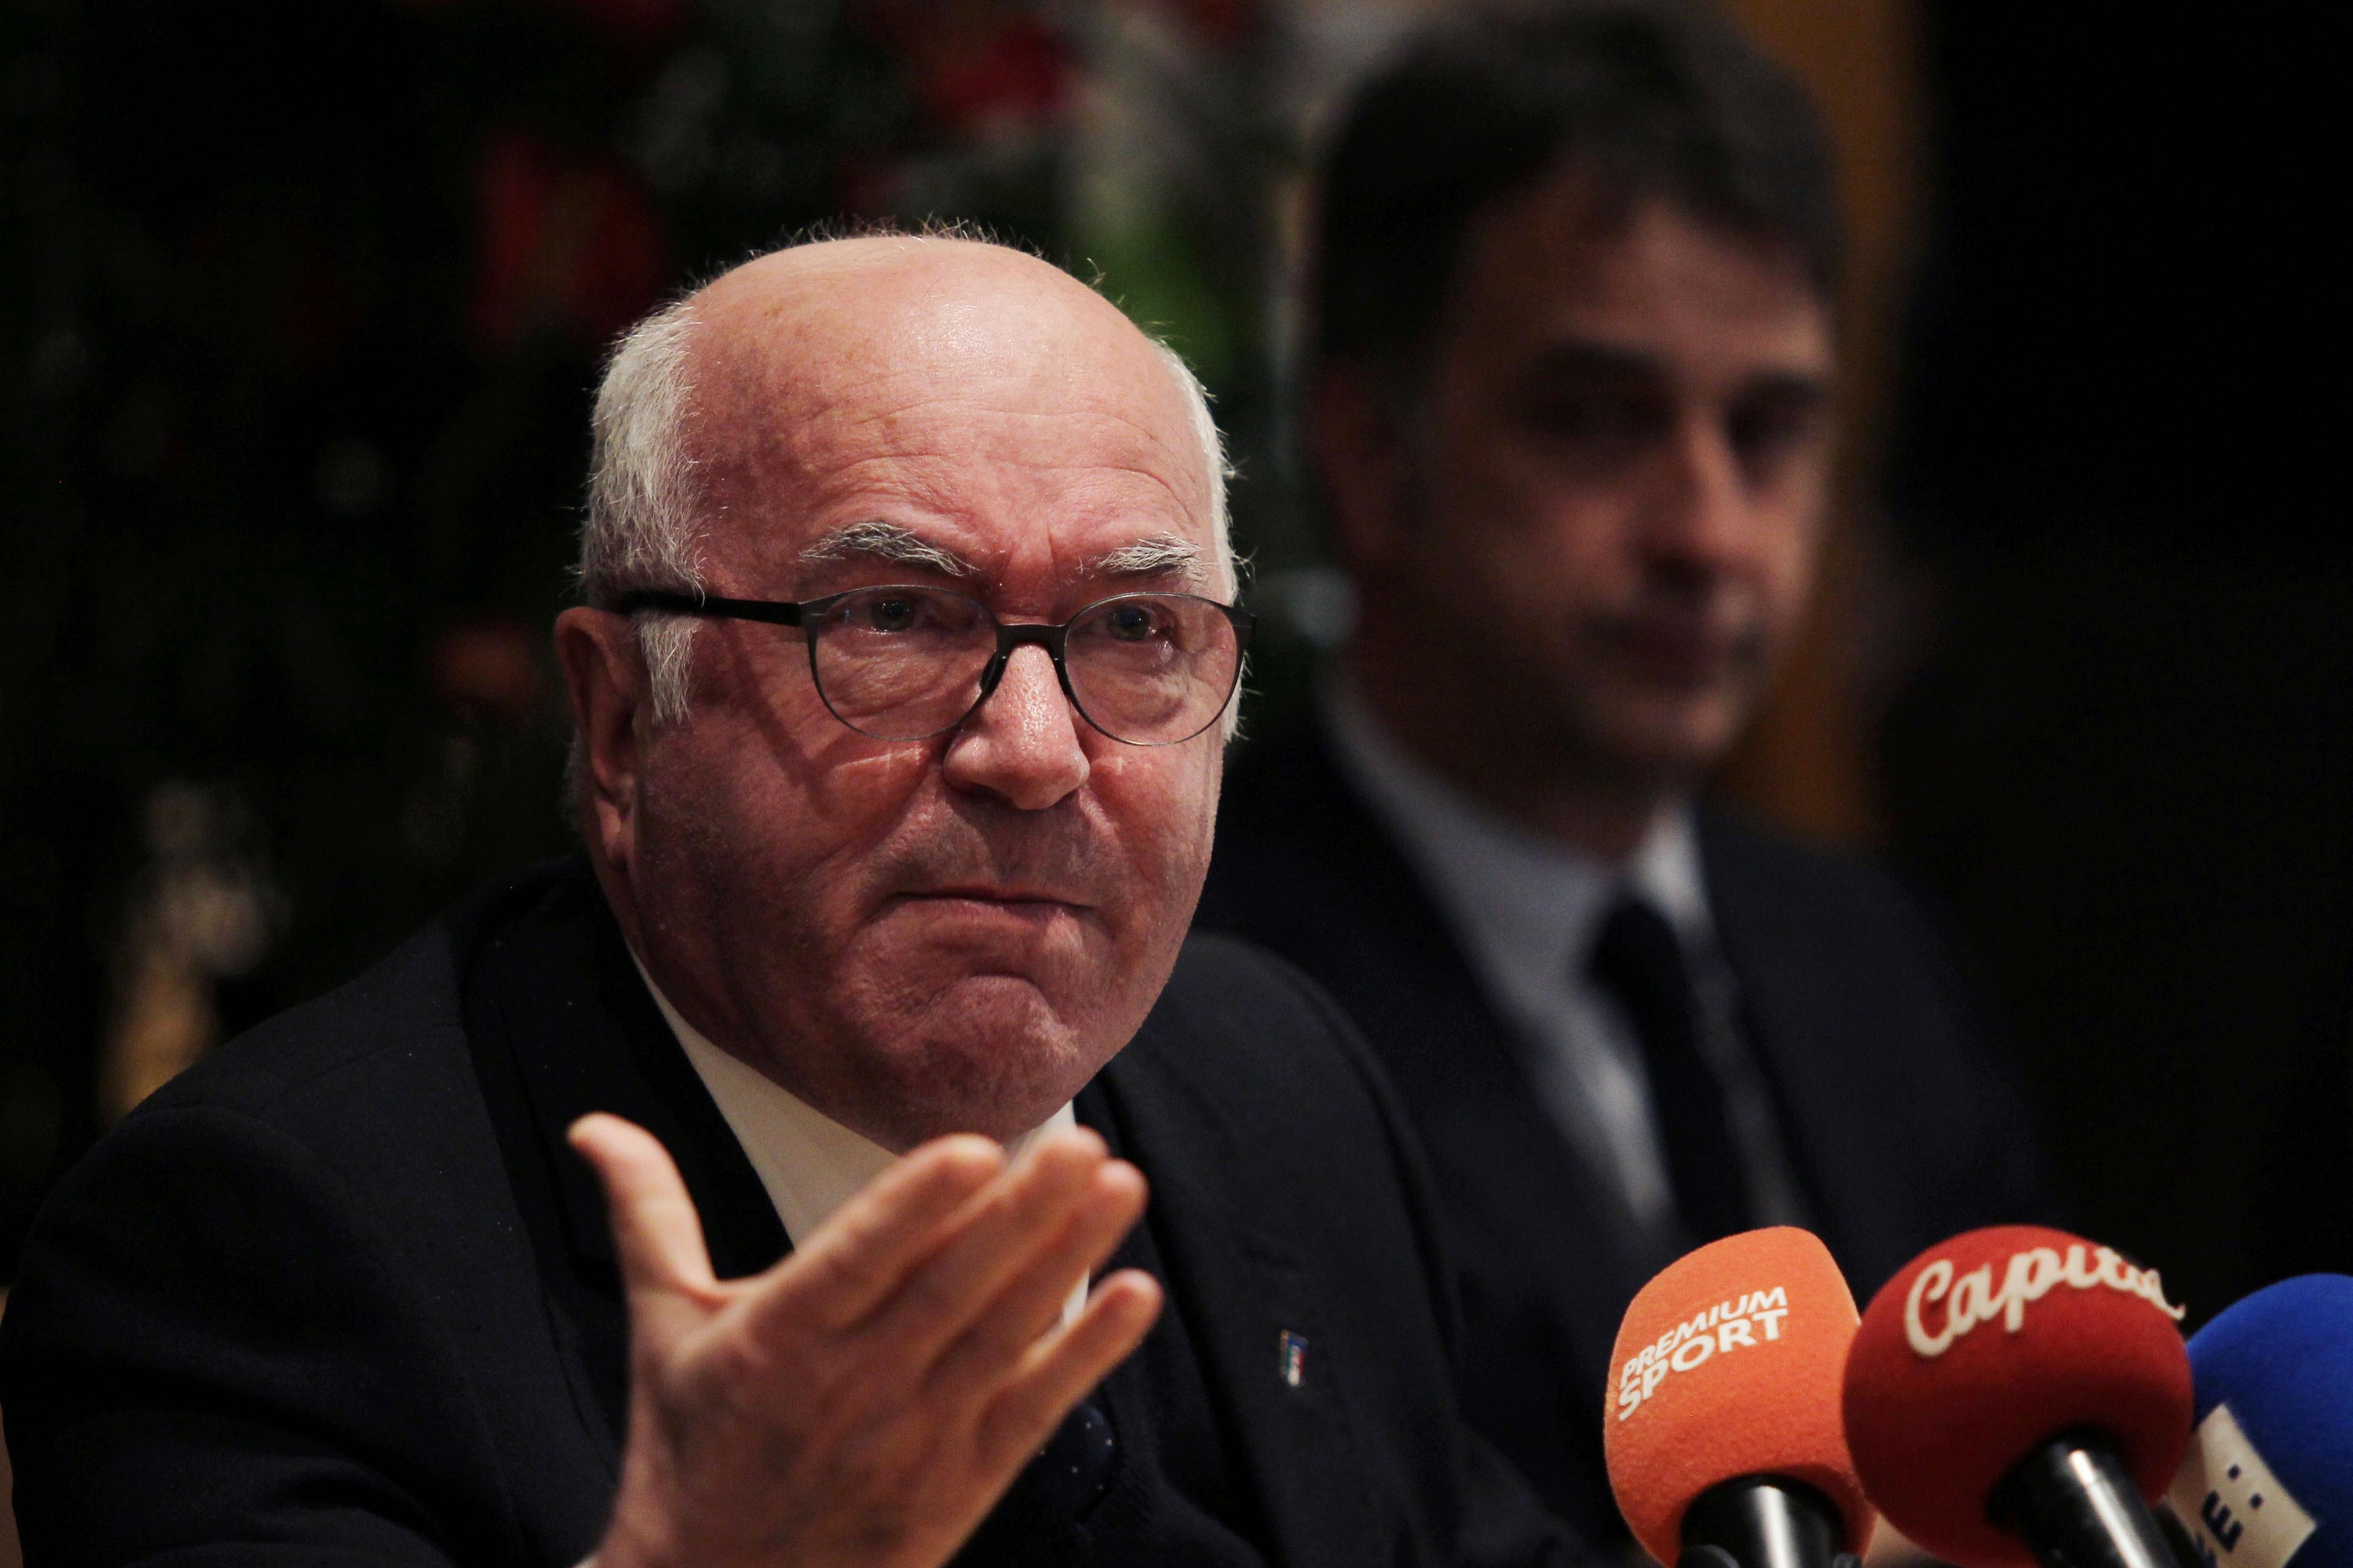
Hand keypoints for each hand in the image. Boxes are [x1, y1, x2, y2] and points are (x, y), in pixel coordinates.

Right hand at [569, 1113, 1162, 1567]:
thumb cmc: (690, 1451)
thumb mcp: (662, 1330)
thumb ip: (648, 1217)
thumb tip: (596, 1127)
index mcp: (775, 1343)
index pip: (854, 1262)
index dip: (914, 1208)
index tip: (971, 1149)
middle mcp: (850, 1388)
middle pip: (950, 1291)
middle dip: (1022, 1215)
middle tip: (1084, 1144)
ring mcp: (914, 1438)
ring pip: (1003, 1338)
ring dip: (1067, 1260)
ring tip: (1119, 1188)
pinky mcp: (962, 1481)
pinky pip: (1036, 1411)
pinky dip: (1089, 1355)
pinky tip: (1136, 1296)